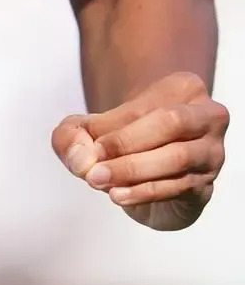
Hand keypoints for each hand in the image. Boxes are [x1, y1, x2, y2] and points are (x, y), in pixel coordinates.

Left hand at [53, 72, 228, 230]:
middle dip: (128, 145)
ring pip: (177, 158)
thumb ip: (72, 135)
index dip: (116, 127)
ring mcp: (211, 153)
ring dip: (134, 171)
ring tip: (99, 181)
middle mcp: (206, 117)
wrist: (148, 173)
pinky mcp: (207, 185)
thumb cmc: (125, 138)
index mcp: (183, 89)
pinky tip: (118, 195)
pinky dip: (145, 192)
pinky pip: (179, 187)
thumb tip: (79, 159)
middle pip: (171, 123)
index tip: (91, 146)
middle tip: (94, 167)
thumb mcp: (90, 129)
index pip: (147, 105)